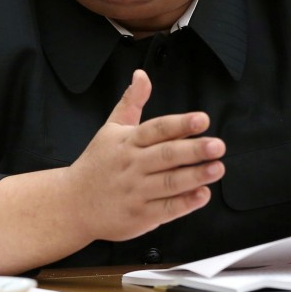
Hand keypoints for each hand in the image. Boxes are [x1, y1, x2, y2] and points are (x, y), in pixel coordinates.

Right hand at [63, 69, 225, 242]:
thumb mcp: (111, 128)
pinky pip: (166, 209)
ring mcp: (136, 191)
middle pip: (166, 155)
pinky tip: (202, 195)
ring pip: (169, 182)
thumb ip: (132, 102)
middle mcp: (132, 165)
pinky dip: (185, 203)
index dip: (180, 124)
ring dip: (195, 175)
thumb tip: (142, 75)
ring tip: (217, 168)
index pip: (156, 129)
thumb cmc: (97, 164)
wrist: (73, 203)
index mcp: (127, 141)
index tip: (201, 120)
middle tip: (217, 145)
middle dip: (194, 150)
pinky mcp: (140, 216)